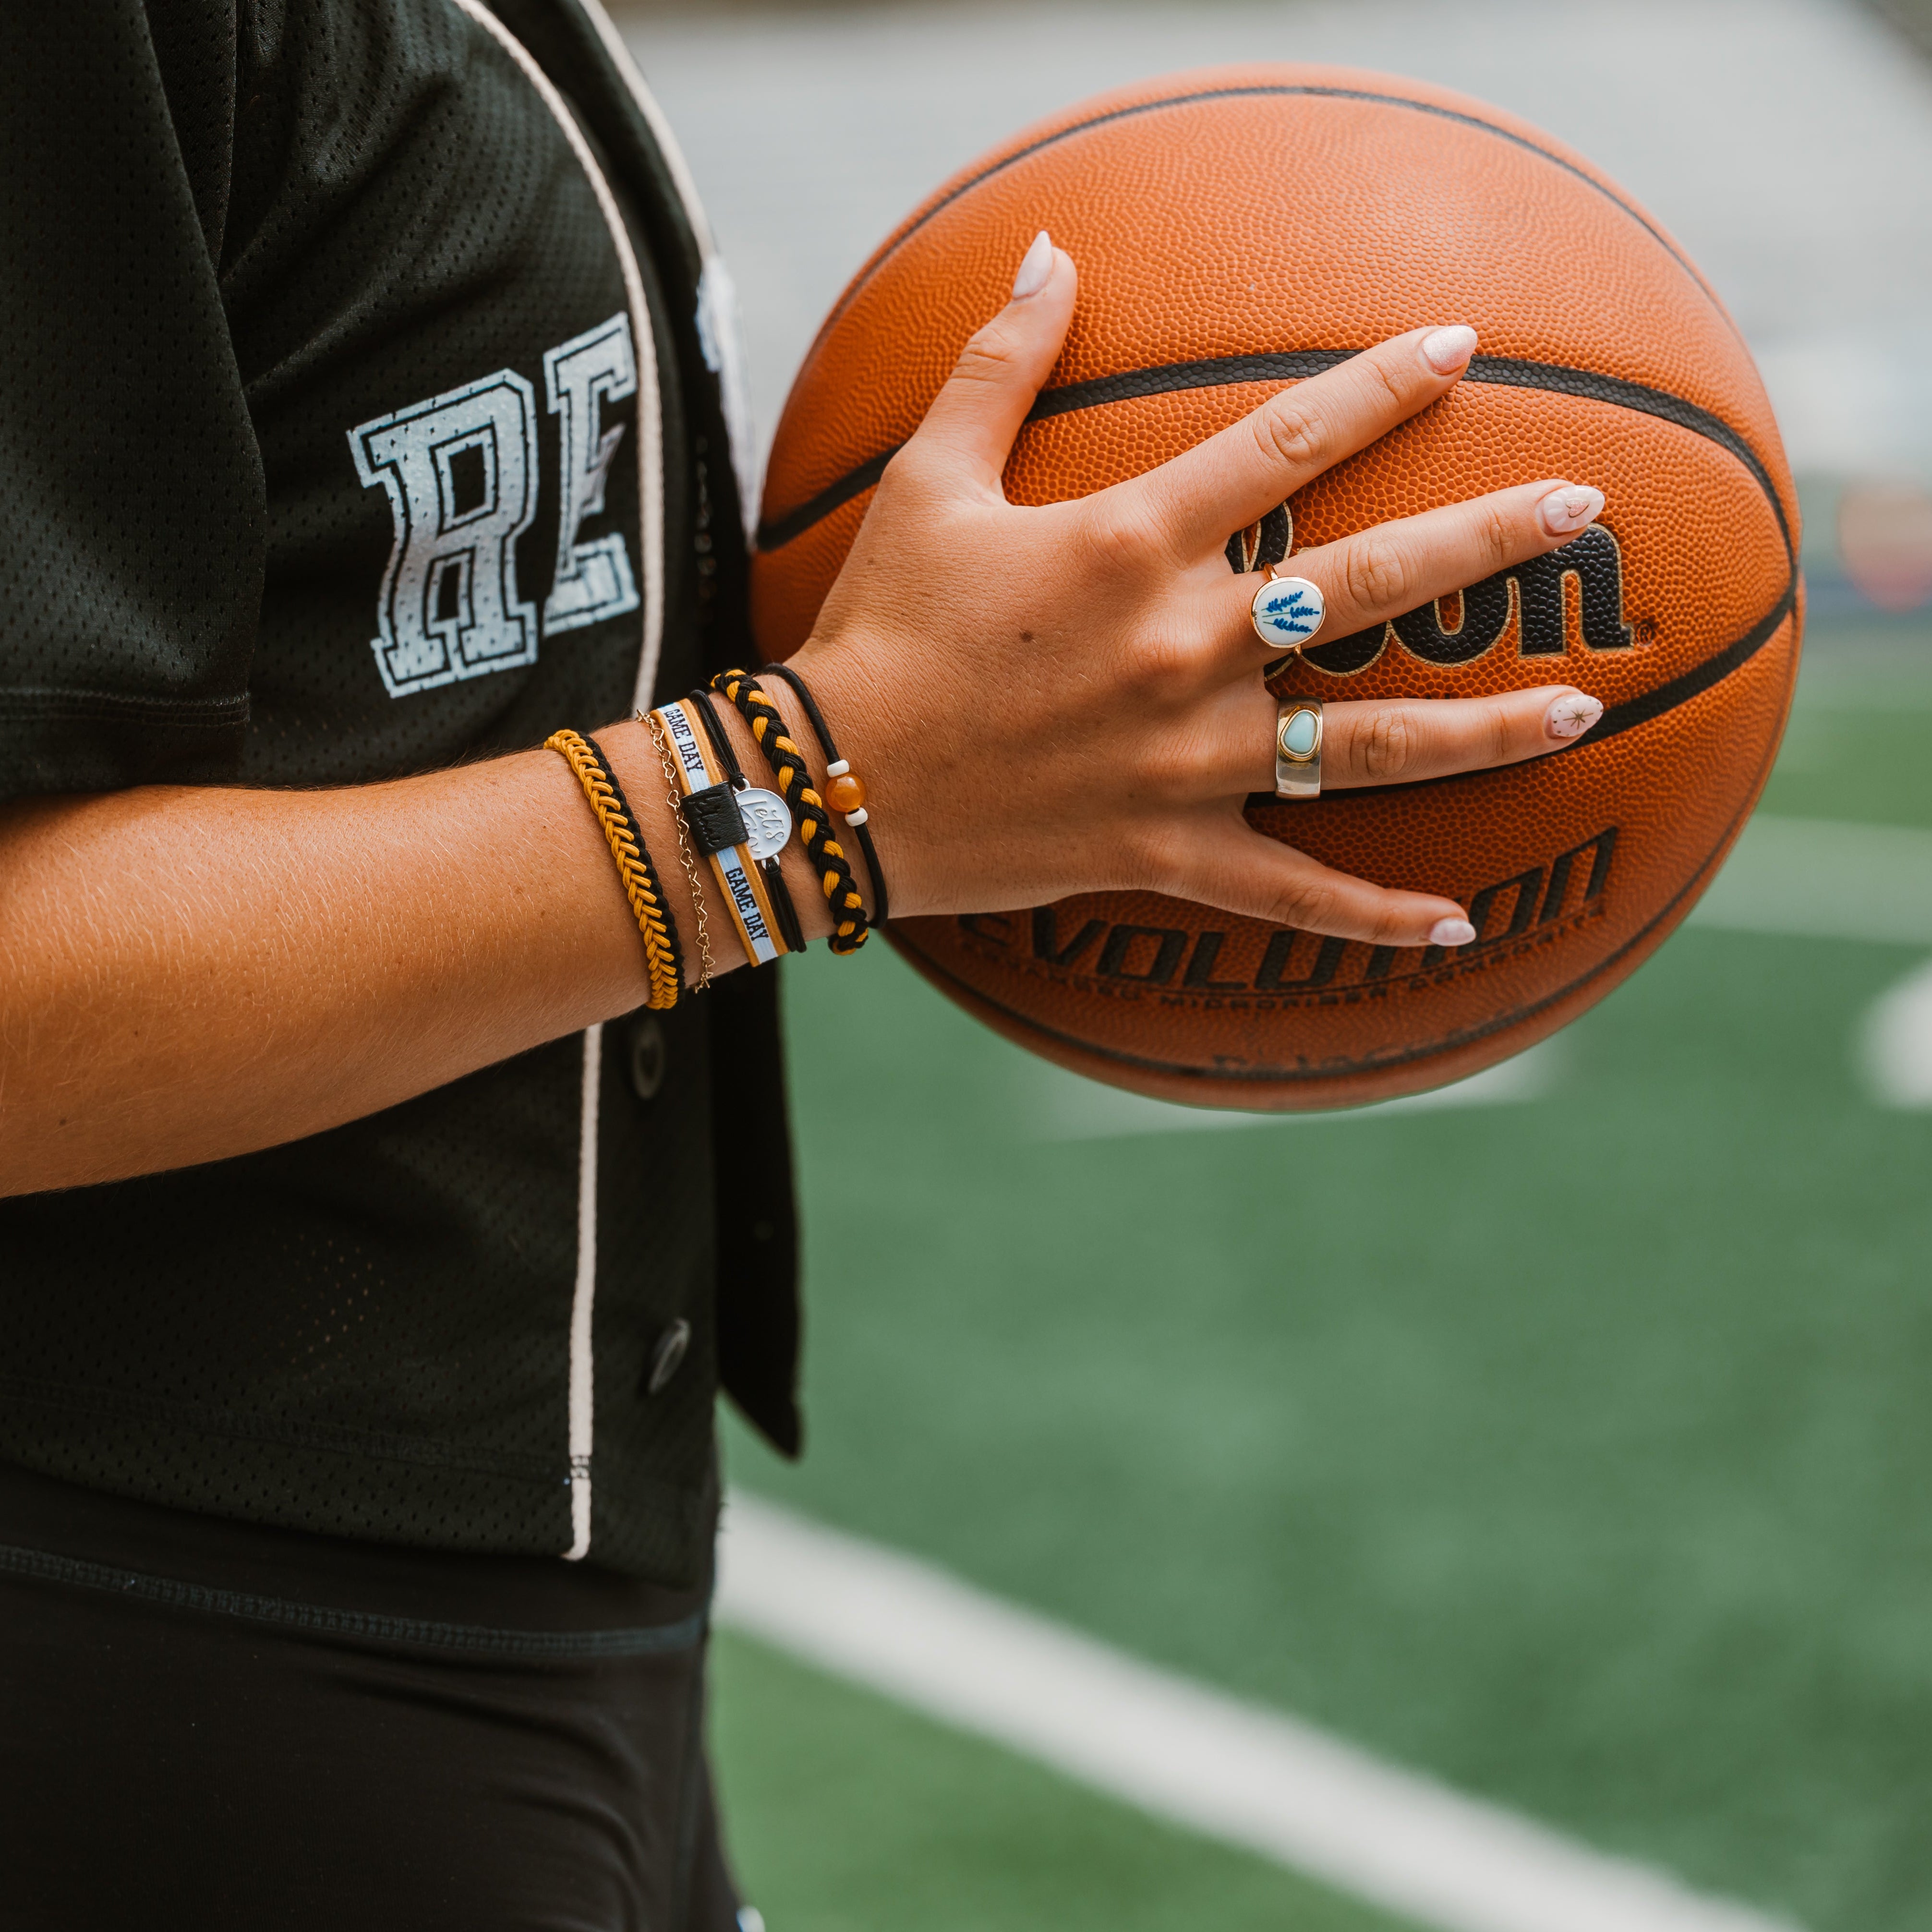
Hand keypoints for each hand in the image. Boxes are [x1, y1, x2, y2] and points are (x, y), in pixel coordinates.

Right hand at [794, 235, 1606, 947]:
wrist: (828, 785)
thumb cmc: (878, 627)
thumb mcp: (927, 481)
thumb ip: (999, 365)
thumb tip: (1047, 254)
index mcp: (1131, 545)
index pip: (1289, 444)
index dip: (1383, 386)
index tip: (1463, 347)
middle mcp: (1183, 649)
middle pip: (1371, 585)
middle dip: (1489, 539)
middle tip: (1586, 508)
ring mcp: (1187, 760)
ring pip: (1368, 744)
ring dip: (1485, 729)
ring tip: (1585, 706)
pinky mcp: (1167, 849)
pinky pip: (1292, 889)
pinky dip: (1374, 914)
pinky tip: (1460, 921)